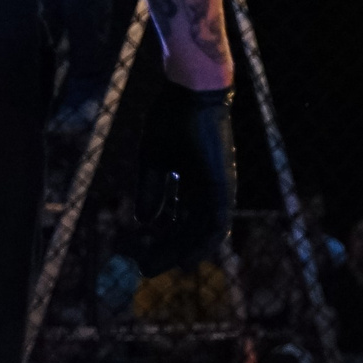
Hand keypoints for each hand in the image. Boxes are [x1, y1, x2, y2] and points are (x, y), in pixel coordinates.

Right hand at [135, 80, 236, 273]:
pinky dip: (203, 244)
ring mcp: (219, 188)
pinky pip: (216, 223)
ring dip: (178, 253)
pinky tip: (184, 259)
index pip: (180, 221)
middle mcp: (210, 190)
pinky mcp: (223, 185)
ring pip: (203, 234)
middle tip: (142, 269)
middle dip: (166, 252)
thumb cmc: (172, 119)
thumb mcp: (153, 160)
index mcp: (194, 184)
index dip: (161, 240)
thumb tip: (145, 221)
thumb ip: (151, 190)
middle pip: (190, 232)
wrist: (189, 93)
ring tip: (152, 267)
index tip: (138, 253)